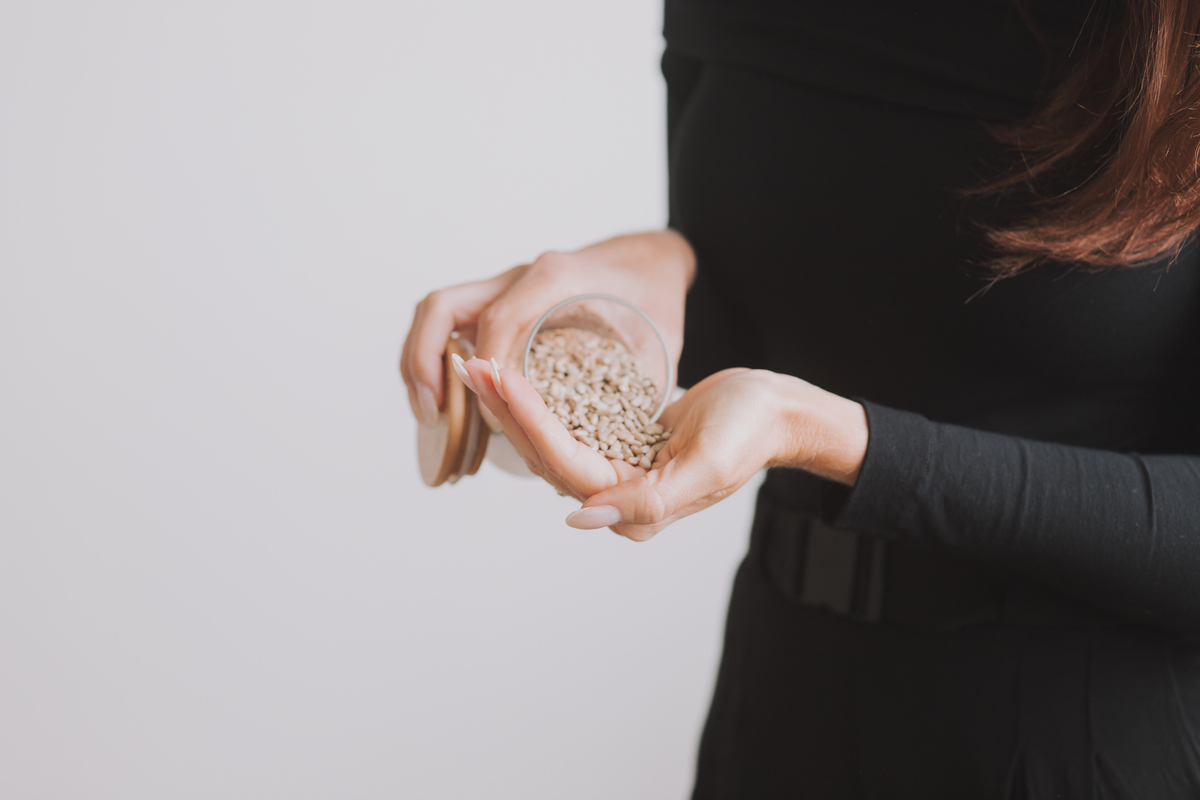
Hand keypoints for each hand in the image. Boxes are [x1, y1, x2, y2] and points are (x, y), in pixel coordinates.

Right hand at [400, 230, 693, 429]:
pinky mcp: (500, 298)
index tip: (494, 418)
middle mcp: (521, 275)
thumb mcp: (660, 335)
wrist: (649, 258)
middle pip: (444, 306)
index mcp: (556, 278)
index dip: (488, 373)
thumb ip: (638, 380)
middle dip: (424, 361)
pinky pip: (452, 320)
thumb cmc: (654, 295)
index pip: (499, 321)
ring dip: (420, 359)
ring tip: (429, 413)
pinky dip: (436, 356)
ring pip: (438, 310)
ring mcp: (505, 284)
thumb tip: (618, 441)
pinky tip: (445, 398)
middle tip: (431, 414)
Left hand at [456, 358, 868, 540]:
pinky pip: (568, 426)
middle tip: (472, 363)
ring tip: (481, 363)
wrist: (778, 411)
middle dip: (509, 410)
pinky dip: (539, 400)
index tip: (500, 376)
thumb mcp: (707, 465)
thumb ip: (649, 502)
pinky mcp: (618, 447)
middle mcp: (619, 499)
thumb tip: (581, 516)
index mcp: (636, 509)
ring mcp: (617, 474)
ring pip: (550, 440)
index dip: (530, 421)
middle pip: (546, 456)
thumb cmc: (750, 431)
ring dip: (515, 403)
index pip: (566, 465)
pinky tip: (516, 374)